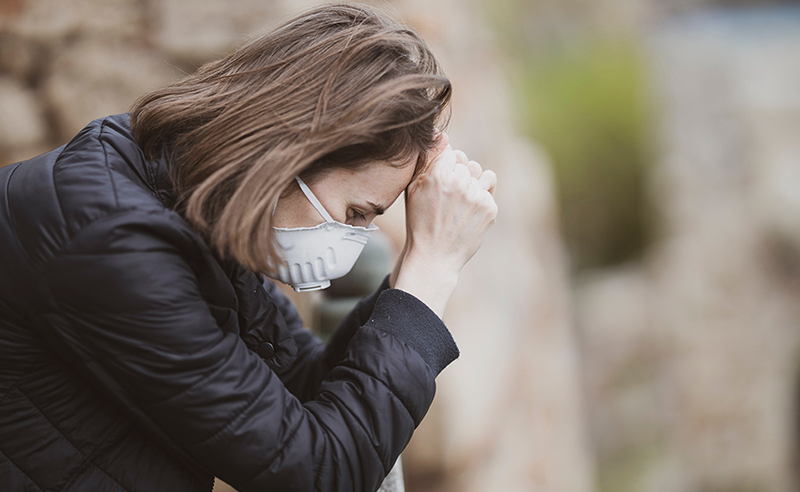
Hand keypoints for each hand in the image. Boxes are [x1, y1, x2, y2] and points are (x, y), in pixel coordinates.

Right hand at [393, 133, 497, 316]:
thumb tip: (443, 135)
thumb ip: (427, 159)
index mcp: (438, 175)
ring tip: (459, 204)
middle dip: (458, 176)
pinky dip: (481, 198)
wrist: (434, 257)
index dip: (444, 168)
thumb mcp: (413, 189)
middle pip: (466, 163)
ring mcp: (477, 196)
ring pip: (480, 174)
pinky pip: (489, 188)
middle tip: (447, 199)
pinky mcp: (490, 209)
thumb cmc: (420, 222)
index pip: (450, 152)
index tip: (439, 185)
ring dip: (473, 183)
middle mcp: (459, 183)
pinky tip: (467, 213)